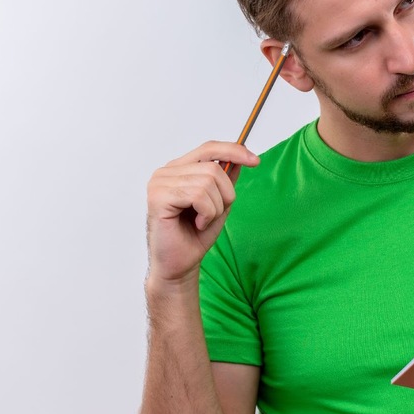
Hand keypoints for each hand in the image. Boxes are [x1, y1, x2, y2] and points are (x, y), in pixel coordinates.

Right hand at [146, 141, 259, 284]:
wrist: (179, 265)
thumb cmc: (194, 237)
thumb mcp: (219, 204)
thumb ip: (225, 181)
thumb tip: (240, 160)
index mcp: (178, 170)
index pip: (208, 148)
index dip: (234, 151)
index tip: (255, 161)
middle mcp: (166, 172)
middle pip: (213, 167)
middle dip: (225, 194)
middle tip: (214, 215)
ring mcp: (159, 183)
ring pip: (208, 181)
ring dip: (215, 207)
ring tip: (203, 221)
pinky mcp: (158, 197)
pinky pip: (198, 195)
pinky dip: (207, 213)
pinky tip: (197, 224)